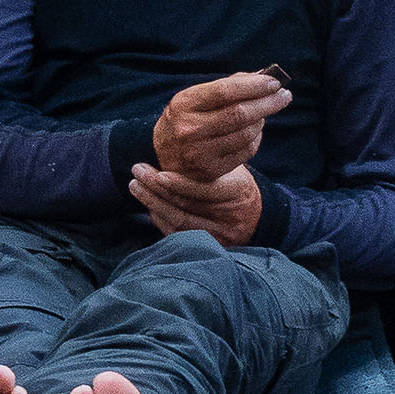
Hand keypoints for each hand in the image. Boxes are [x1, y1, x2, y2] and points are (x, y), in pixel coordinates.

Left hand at [129, 164, 261, 247]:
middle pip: (186, 206)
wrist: (259, 216)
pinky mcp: (210, 247)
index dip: (179, 183)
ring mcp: (220, 235)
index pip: (204, 189)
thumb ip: (208, 163)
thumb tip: (174, 146)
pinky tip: (149, 205)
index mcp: (238, 191)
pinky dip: (160, 219)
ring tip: (136, 186)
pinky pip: (178, 234)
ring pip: (179, 222)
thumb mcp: (232, 169)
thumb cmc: (237, 185)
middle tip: (137, 171)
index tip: (157, 173)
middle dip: (156, 188)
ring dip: (152, 203)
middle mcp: (230, 217)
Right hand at [152, 72, 290, 180]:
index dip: (253, 86)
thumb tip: (262, 77)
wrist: (163, 154)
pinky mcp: (211, 171)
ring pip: (246, 133)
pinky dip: (256, 138)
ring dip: (262, 120)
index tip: (274, 82)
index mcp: (183, 104)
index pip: (224, 91)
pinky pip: (246, 151)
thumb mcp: (195, 97)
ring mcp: (199, 153)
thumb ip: (226, 86)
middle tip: (284, 96)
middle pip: (239, 114)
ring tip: (265, 112)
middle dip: (268, 103)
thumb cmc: (186, 119)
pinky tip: (254, 130)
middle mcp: (189, 129)